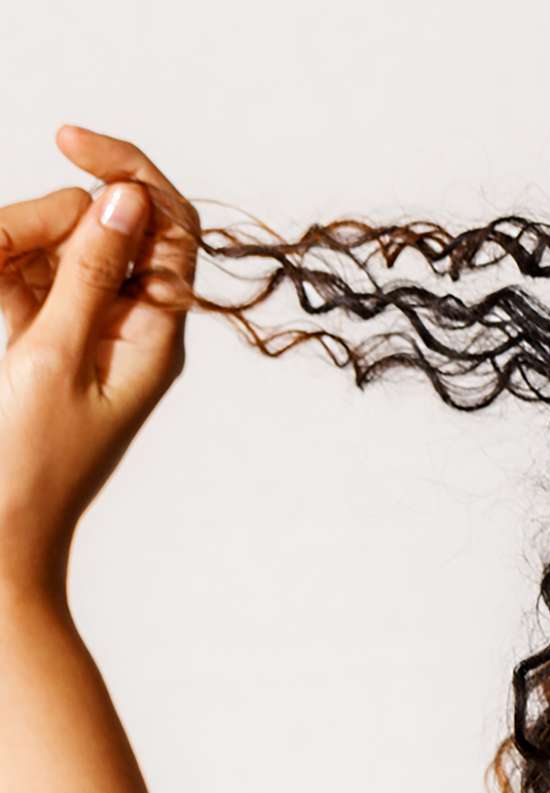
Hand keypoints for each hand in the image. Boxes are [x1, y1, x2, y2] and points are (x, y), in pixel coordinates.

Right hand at [0, 125, 199, 596]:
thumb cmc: (34, 462)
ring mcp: (91, 336)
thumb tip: (128, 198)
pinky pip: (29, 285)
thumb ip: (89, 273)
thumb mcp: (53, 355)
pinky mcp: (50, 346)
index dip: (129, 171)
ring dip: (11, 249)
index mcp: (157, 334)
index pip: (171, 226)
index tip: (68, 138)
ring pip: (58, 254)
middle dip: (46, 222)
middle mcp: (136, 329)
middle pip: (107, 232)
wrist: (4, 537)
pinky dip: (2, 276)